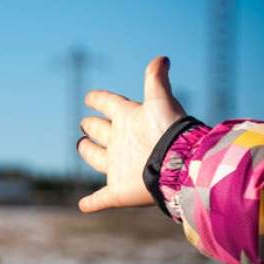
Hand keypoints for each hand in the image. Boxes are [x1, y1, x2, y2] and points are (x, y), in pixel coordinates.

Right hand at [77, 56, 186, 212]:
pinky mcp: (119, 190)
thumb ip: (157, 79)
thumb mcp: (160, 101)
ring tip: (83, 146)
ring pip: (98, 159)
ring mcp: (119, 166)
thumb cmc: (168, 132)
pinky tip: (83, 206)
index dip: (99, 100)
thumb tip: (162, 57)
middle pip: (102, 132)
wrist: (180, 167)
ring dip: (89, 153)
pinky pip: (102, 198)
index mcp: (129, 120)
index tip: (90, 97)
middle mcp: (122, 142)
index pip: (110, 105)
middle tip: (86, 123)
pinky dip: (92, 203)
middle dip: (93, 127)